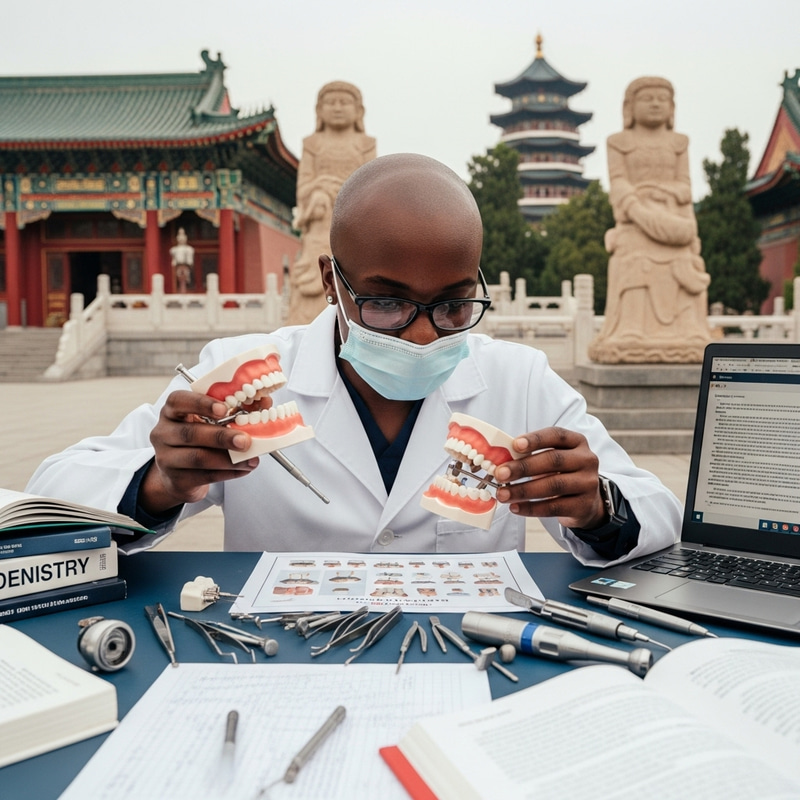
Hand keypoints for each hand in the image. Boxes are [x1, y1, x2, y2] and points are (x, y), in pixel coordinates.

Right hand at [142, 390, 263, 514]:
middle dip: (221, 437)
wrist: (179, 475)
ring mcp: (166, 458)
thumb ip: (236, 409)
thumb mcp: (210, 422)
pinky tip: (244, 468)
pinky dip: (229, 473)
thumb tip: (264, 402)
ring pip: (198, 458)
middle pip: (190, 433)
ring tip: (251, 459)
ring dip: (229, 459)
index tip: (224, 409)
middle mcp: (164, 433)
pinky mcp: (176, 479)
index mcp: (172, 411)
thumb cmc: (199, 440)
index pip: (179, 400)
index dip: (201, 403)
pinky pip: (205, 476)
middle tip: (245, 440)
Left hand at [493, 427, 607, 530]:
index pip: (556, 435)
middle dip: (523, 467)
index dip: (535, 439)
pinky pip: (554, 507)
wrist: (586, 502)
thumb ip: (531, 455)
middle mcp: (586, 460)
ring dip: (523, 490)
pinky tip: (515, 507)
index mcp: (576, 441)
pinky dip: (531, 508)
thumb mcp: (551, 458)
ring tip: (503, 494)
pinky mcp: (584, 506)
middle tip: (500, 474)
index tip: (515, 445)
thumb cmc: (561, 473)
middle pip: (553, 460)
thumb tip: (501, 462)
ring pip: (553, 485)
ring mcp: (588, 483)